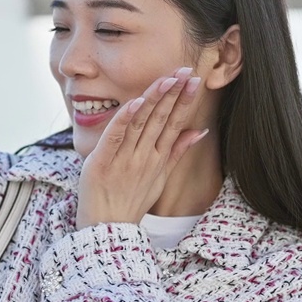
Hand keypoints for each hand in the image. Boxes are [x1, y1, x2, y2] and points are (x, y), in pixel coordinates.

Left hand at [75, 67, 208, 228]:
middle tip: (187, 71)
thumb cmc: (131, 202)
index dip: (184, 100)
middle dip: (174, 93)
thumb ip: (176, 152)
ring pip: (141, 123)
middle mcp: (144, 156)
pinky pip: (115, 137)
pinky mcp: (102, 162)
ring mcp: (124, 159)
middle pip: (161, 119)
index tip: (195, 80)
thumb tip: (199, 130)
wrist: (108, 229)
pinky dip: (124, 119)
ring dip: (154, 99)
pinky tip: (135, 103)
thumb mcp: (160, 178)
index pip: (174, 123)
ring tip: (167, 79)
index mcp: (157, 158)